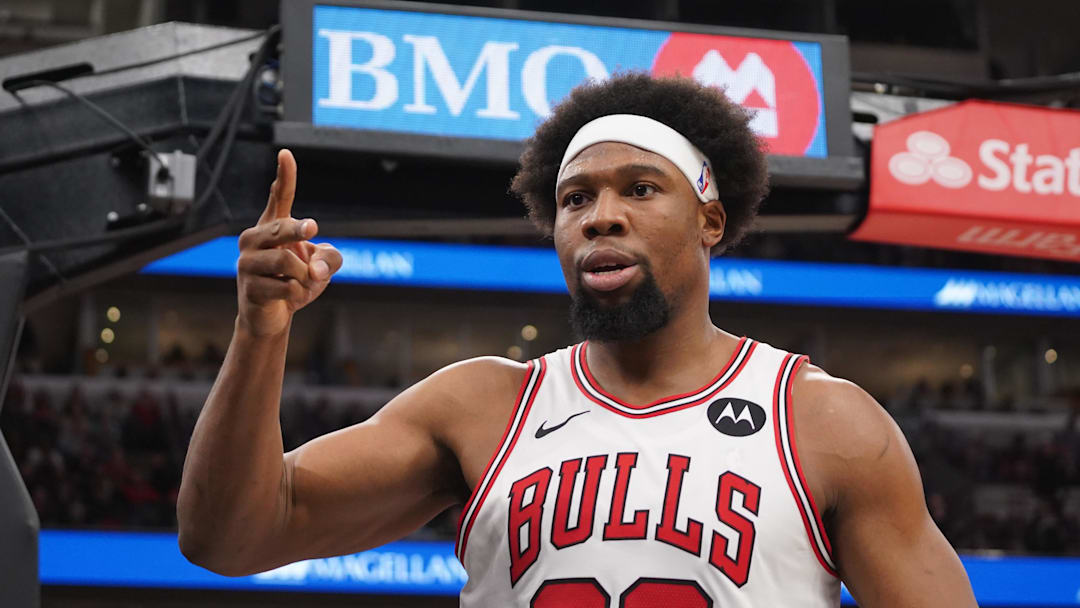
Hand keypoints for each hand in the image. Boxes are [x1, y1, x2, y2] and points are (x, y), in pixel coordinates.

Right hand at [236, 149, 342, 336]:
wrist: (271, 318)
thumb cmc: (295, 283)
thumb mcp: (322, 266)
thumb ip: (330, 258)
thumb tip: (315, 269)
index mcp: (272, 228)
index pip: (278, 197)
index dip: (284, 176)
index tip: (286, 154)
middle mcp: (254, 239)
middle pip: (282, 227)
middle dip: (300, 230)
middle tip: (312, 229)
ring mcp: (247, 263)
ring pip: (287, 262)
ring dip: (305, 277)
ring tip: (303, 284)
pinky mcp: (249, 287)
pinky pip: (285, 287)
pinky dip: (298, 294)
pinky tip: (290, 297)